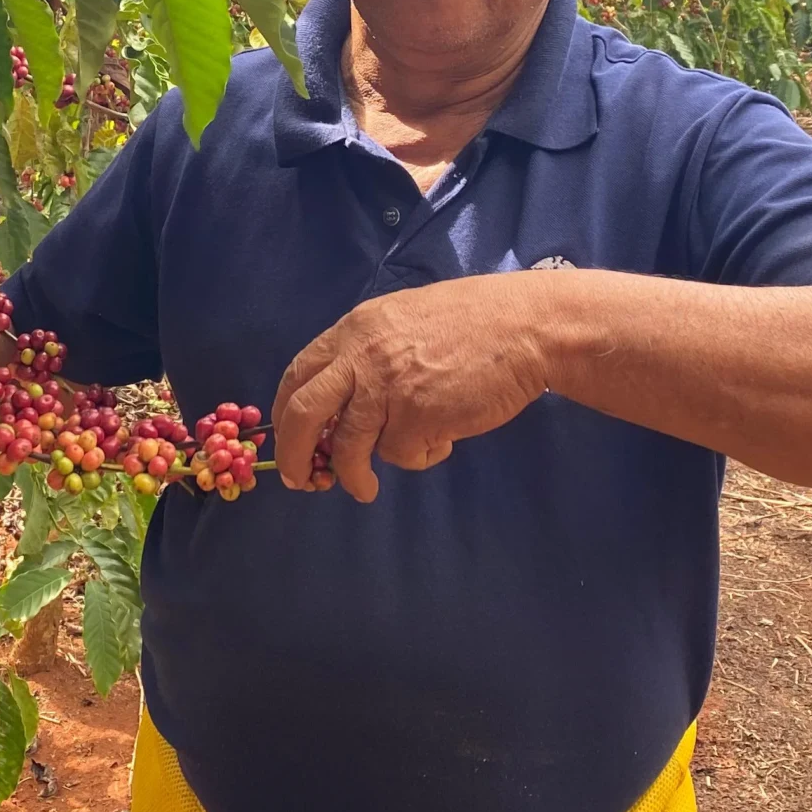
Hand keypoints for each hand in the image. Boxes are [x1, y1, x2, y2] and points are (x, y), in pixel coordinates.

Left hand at [269, 275, 559, 502]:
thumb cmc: (473, 323)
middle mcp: (363, 357)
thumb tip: (342, 403)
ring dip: (351, 477)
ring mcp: (389, 389)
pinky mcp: (418, 418)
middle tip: (298, 480)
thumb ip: (369, 354)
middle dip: (293, 454)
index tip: (288, 439)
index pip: (298, 374)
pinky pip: (401, 455)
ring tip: (365, 489)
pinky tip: (442, 439)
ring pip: (347, 448)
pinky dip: (418, 457)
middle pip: (303, 413)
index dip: (286, 413)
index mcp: (355, 329)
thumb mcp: (404, 321)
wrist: (525, 327)